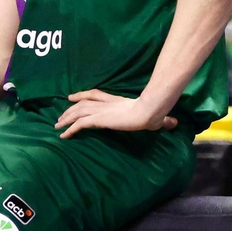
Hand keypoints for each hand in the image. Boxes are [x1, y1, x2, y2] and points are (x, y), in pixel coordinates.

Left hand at [54, 89, 175, 138]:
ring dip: (66, 119)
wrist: (148, 111)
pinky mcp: (99, 120)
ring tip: (57, 126)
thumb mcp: (158, 118)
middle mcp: (106, 104)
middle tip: (59, 116)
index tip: (72, 97)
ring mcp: (102, 111)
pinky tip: (63, 135)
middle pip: (82, 103)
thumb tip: (175, 123)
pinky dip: (70, 129)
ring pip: (77, 112)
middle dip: (69, 109)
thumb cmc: (153, 113)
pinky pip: (80, 124)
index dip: (83, 95)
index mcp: (117, 100)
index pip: (95, 95)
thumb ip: (162, 120)